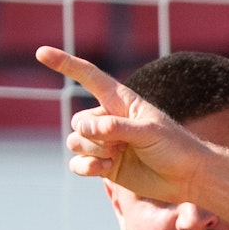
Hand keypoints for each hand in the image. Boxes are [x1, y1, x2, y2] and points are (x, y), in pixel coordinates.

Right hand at [34, 46, 205, 202]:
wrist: (187, 177)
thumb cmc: (175, 147)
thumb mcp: (149, 132)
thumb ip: (117, 128)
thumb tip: (86, 129)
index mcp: (121, 101)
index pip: (89, 77)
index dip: (65, 64)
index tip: (41, 52)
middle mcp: (109, 119)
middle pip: (78, 120)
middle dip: (92, 134)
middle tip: (121, 144)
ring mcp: (105, 143)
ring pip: (75, 141)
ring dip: (93, 151)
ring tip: (118, 155)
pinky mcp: (104, 164)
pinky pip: (78, 163)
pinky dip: (86, 167)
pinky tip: (104, 168)